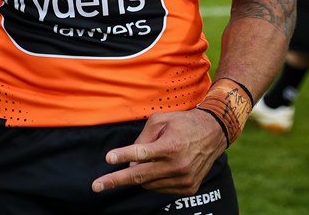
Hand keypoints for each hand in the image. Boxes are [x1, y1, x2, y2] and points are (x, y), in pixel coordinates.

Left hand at [91, 109, 225, 194]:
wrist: (213, 134)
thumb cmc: (182, 123)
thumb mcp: (160, 120)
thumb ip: (142, 138)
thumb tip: (129, 160)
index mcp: (170, 146)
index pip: (142, 153)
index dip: (123, 155)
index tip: (108, 159)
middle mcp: (177, 166)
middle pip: (139, 176)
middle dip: (115, 180)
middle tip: (96, 186)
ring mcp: (183, 180)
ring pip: (148, 183)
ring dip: (138, 174)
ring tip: (146, 159)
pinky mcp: (188, 188)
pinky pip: (159, 188)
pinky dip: (152, 179)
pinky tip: (158, 166)